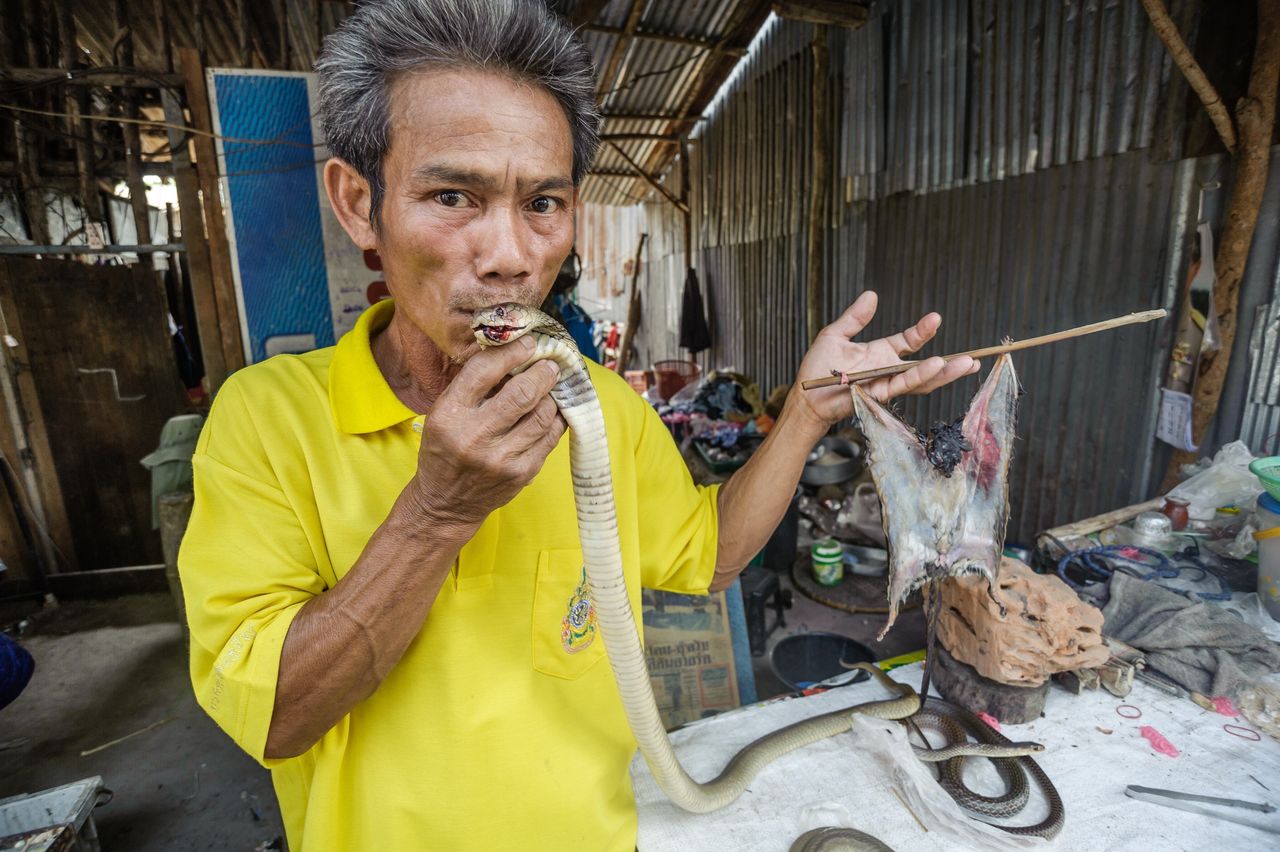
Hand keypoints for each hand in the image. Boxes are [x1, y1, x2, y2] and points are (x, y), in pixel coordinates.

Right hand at [405, 335, 565, 530]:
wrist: (446, 503)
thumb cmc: (446, 451)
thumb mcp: (444, 414)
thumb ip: (474, 387)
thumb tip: (515, 354)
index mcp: (450, 414)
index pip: (484, 371)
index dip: (512, 352)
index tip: (528, 344)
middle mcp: (474, 436)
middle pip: (522, 392)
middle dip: (543, 372)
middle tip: (550, 363)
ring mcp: (501, 458)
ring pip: (542, 414)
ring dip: (553, 395)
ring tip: (554, 385)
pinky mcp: (522, 473)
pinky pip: (550, 437)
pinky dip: (556, 419)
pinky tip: (554, 410)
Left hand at [788, 291, 978, 434]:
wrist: (806, 395)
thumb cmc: (818, 369)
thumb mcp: (836, 335)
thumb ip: (855, 318)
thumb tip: (872, 295)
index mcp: (882, 354)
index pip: (910, 342)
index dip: (924, 331)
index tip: (936, 318)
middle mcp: (889, 370)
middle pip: (925, 366)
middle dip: (950, 363)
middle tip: (975, 358)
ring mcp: (886, 383)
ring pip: (922, 379)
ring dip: (944, 372)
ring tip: (968, 363)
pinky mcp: (880, 394)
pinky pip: (904, 384)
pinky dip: (921, 375)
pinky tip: (937, 366)